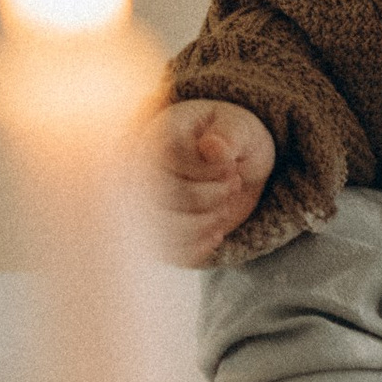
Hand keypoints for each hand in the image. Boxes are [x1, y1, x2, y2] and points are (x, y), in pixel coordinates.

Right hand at [145, 100, 276, 267]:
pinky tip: (217, 234)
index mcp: (159, 135)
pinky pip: (166, 252)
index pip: (169, 160)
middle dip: (208, 196)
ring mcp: (146, 203)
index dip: (206, 171)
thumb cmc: (235, 138)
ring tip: (226, 209)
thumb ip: (228, 135)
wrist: (237, 162)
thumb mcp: (240, 129)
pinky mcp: (158, 231)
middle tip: (235, 184)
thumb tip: (210, 146)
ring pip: (163, 228)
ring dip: (204, 223)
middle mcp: (142, 170)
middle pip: (163, 196)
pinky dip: (196, 249)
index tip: (232, 168)